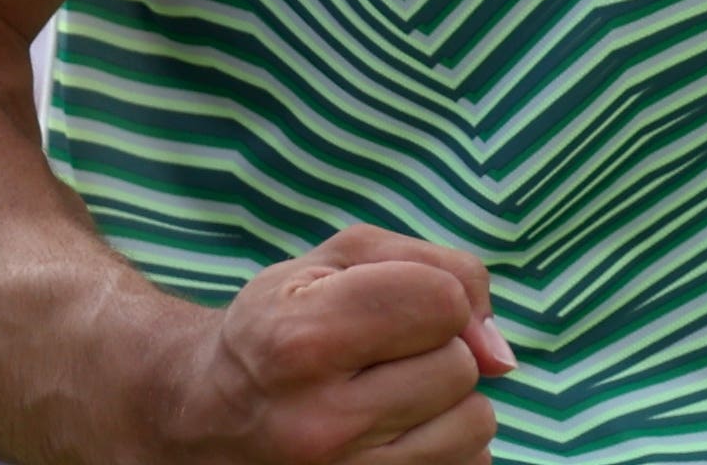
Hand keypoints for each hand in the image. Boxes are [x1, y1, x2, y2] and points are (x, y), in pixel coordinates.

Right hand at [136, 226, 514, 463]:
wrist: (205, 418)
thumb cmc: (281, 325)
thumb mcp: (339, 261)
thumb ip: (440, 270)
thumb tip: (501, 356)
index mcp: (300, 341)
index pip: (441, 302)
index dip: (431, 294)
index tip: (388, 305)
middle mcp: (316, 423)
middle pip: (459, 367)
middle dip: (434, 349)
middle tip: (375, 356)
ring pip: (474, 424)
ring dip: (445, 402)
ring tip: (385, 396)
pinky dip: (445, 445)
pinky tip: (393, 434)